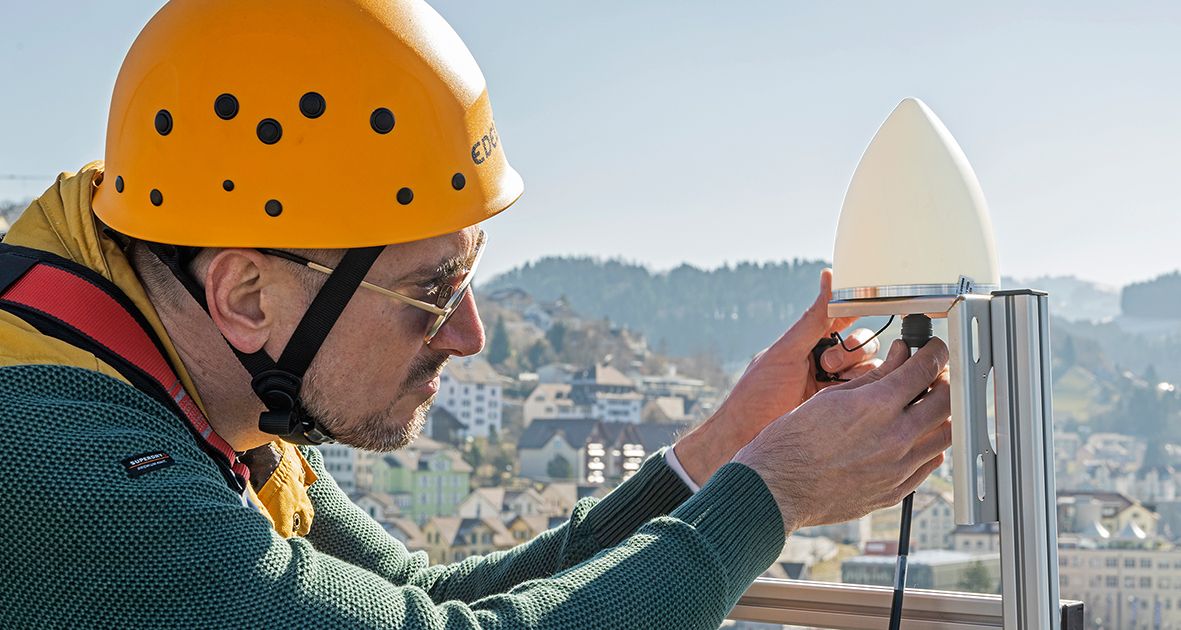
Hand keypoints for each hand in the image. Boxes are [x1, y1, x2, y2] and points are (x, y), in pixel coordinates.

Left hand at [673, 269, 881, 485]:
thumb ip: (813, 319)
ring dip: (858, 371)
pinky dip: (867, 392)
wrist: (745, 441)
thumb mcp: (785, 352)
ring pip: (871, 369)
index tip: (869, 308)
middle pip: (864, 345)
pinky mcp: (842, 413)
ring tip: (832, 383)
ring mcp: (835, 389)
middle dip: (852, 350)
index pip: (844, 319)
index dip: (857, 313)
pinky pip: (870, 395)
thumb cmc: (756, 395)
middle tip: (828, 363)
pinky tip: (850, 397)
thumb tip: (828, 276)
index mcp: (809, 344)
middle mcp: (825, 364)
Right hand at [733, 338, 951, 532]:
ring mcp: (899, 467)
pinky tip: (912, 437)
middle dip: (944, 380)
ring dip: (942, 414)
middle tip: (933, 374)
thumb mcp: (830, 397)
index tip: (934, 350)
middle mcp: (895, 436)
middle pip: (947, 399)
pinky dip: (929, 445)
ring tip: (925, 406)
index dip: (935, 352)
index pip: (926, 368)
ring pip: (947, 434)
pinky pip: (930, 463)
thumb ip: (873, 378)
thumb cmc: (792, 441)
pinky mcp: (896, 490)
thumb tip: (900, 359)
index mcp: (877, 406)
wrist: (777, 488)